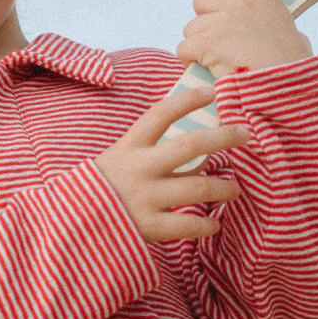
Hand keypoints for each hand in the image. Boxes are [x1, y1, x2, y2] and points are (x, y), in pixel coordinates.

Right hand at [94, 86, 249, 242]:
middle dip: (223, 137)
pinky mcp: (147, 226)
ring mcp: (144, 198)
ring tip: (235, 188)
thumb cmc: (102, 186)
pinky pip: (186, 225)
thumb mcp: (118, 157)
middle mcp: (139, 168)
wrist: (70, 220)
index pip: (160, 114)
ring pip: (196, 187)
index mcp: (130, 146)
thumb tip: (195, 145)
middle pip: (190, 146)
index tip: (212, 92)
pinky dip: (205, 225)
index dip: (187, 100)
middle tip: (247, 134)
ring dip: (223, 187)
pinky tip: (214, 224)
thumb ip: (148, 150)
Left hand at [177, 0, 312, 78]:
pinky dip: (189, 61)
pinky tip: (206, 70)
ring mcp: (222, 22)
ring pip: (190, 28)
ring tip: (217, 62)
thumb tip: (294, 38)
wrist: (285, 91)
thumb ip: (279, 28)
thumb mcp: (295, 36)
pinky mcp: (208, 43)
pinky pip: (184, 48)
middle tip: (220, 42)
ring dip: (198, 45)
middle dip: (206, 21)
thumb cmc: (292, 70)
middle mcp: (240, 3)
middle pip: (201, 0)